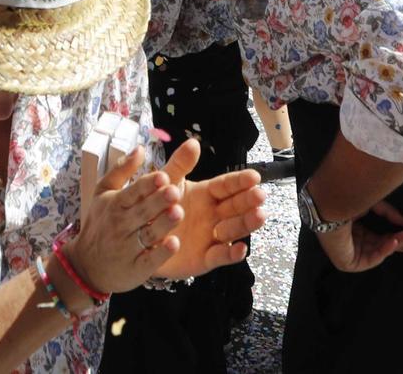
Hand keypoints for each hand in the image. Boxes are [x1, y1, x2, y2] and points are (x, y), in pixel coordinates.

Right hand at [66, 146, 184, 294]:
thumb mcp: (103, 193)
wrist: (85, 266)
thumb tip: (140, 148)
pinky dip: (161, 253)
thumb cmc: (99, 224)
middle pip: (143, 211)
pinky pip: (150, 260)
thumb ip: (121, 170)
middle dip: (159, 201)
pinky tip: (174, 244)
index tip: (163, 176)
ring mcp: (128, 248)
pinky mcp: (136, 268)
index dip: (147, 184)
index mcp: (115, 204)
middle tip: (175, 191)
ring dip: (163, 224)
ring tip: (178, 213)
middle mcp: (121, 225)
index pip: (133, 192)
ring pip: (148, 234)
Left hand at [149, 138, 270, 279]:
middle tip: (260, 195)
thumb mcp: (167, 183)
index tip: (254, 176)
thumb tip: (193, 142)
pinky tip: (240, 249)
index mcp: (206, 194)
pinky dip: (230, 254)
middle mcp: (213, 215)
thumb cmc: (156, 207)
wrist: (141, 239)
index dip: (240, 182)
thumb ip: (179, 165)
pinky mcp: (205, 258)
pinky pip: (220, 256)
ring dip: (246, 223)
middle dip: (249, 201)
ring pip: (233, 229)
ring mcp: (211, 237)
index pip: (227, 186)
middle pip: (235, 206)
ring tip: (259, 216)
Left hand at [314, 199, 402, 273]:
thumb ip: (389, 214)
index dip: (396, 236)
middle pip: (380, 245)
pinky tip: (394, 240)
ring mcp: (348, 253)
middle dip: (400, 242)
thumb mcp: (372, 204)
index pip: (378, 236)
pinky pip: (370, 259)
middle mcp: (350, 241)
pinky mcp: (346, 263)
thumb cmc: (346, 199)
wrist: (329, 202)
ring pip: (378, 252)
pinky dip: (384, 251)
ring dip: (396, 244)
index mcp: (353, 228)